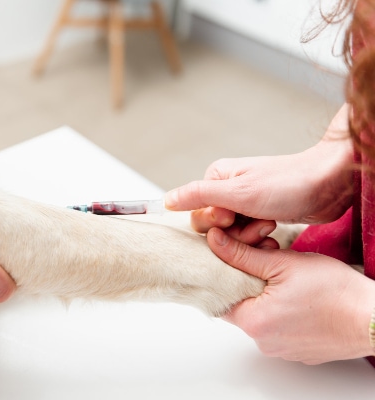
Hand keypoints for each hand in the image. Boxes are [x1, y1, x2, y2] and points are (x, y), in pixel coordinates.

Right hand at [165, 105, 353, 232]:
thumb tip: (166, 200)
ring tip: (270, 225)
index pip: (197, 214)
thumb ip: (199, 196)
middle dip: (236, 232)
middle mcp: (227, 190)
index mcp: (216, 179)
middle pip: (215, 228)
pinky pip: (249, 236)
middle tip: (258, 222)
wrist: (331, 184)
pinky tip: (273, 234)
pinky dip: (260, 239)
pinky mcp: (260, 215)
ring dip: (251, 236)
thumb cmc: (287, 183)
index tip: (234, 216)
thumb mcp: (238, 192)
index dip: (215, 222)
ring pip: (233, 235)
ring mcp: (245, 204)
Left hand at [207, 226, 374, 363]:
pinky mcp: (299, 350)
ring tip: (289, 277)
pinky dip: (284, 310)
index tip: (237, 258)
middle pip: (241, 307)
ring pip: (262, 316)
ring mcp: (283, 349)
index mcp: (254, 322)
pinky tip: (301, 296)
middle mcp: (264, 342)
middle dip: (250, 281)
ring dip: (268, 295)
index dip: (226, 274)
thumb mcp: (283, 263)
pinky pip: (281, 327)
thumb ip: (243, 254)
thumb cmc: (336, 292)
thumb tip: (214, 240)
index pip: (220, 298)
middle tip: (269, 260)